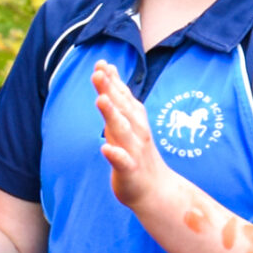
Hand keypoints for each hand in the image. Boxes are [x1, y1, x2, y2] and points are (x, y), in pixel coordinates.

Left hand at [93, 62, 176, 210]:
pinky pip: (122, 162)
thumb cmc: (136, 152)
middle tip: (98, 72)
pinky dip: (115, 154)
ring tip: (100, 100)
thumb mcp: (125, 121)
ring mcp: (133, 150)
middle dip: (110, 90)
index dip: (112, 80)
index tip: (101, 62)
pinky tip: (105, 148)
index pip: (121, 96)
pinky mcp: (130, 170)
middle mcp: (135, 131)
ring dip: (112, 115)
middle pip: (121, 108)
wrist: (155, 190)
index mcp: (133, 120)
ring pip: (122, 130)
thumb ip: (116, 97)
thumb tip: (106, 70)